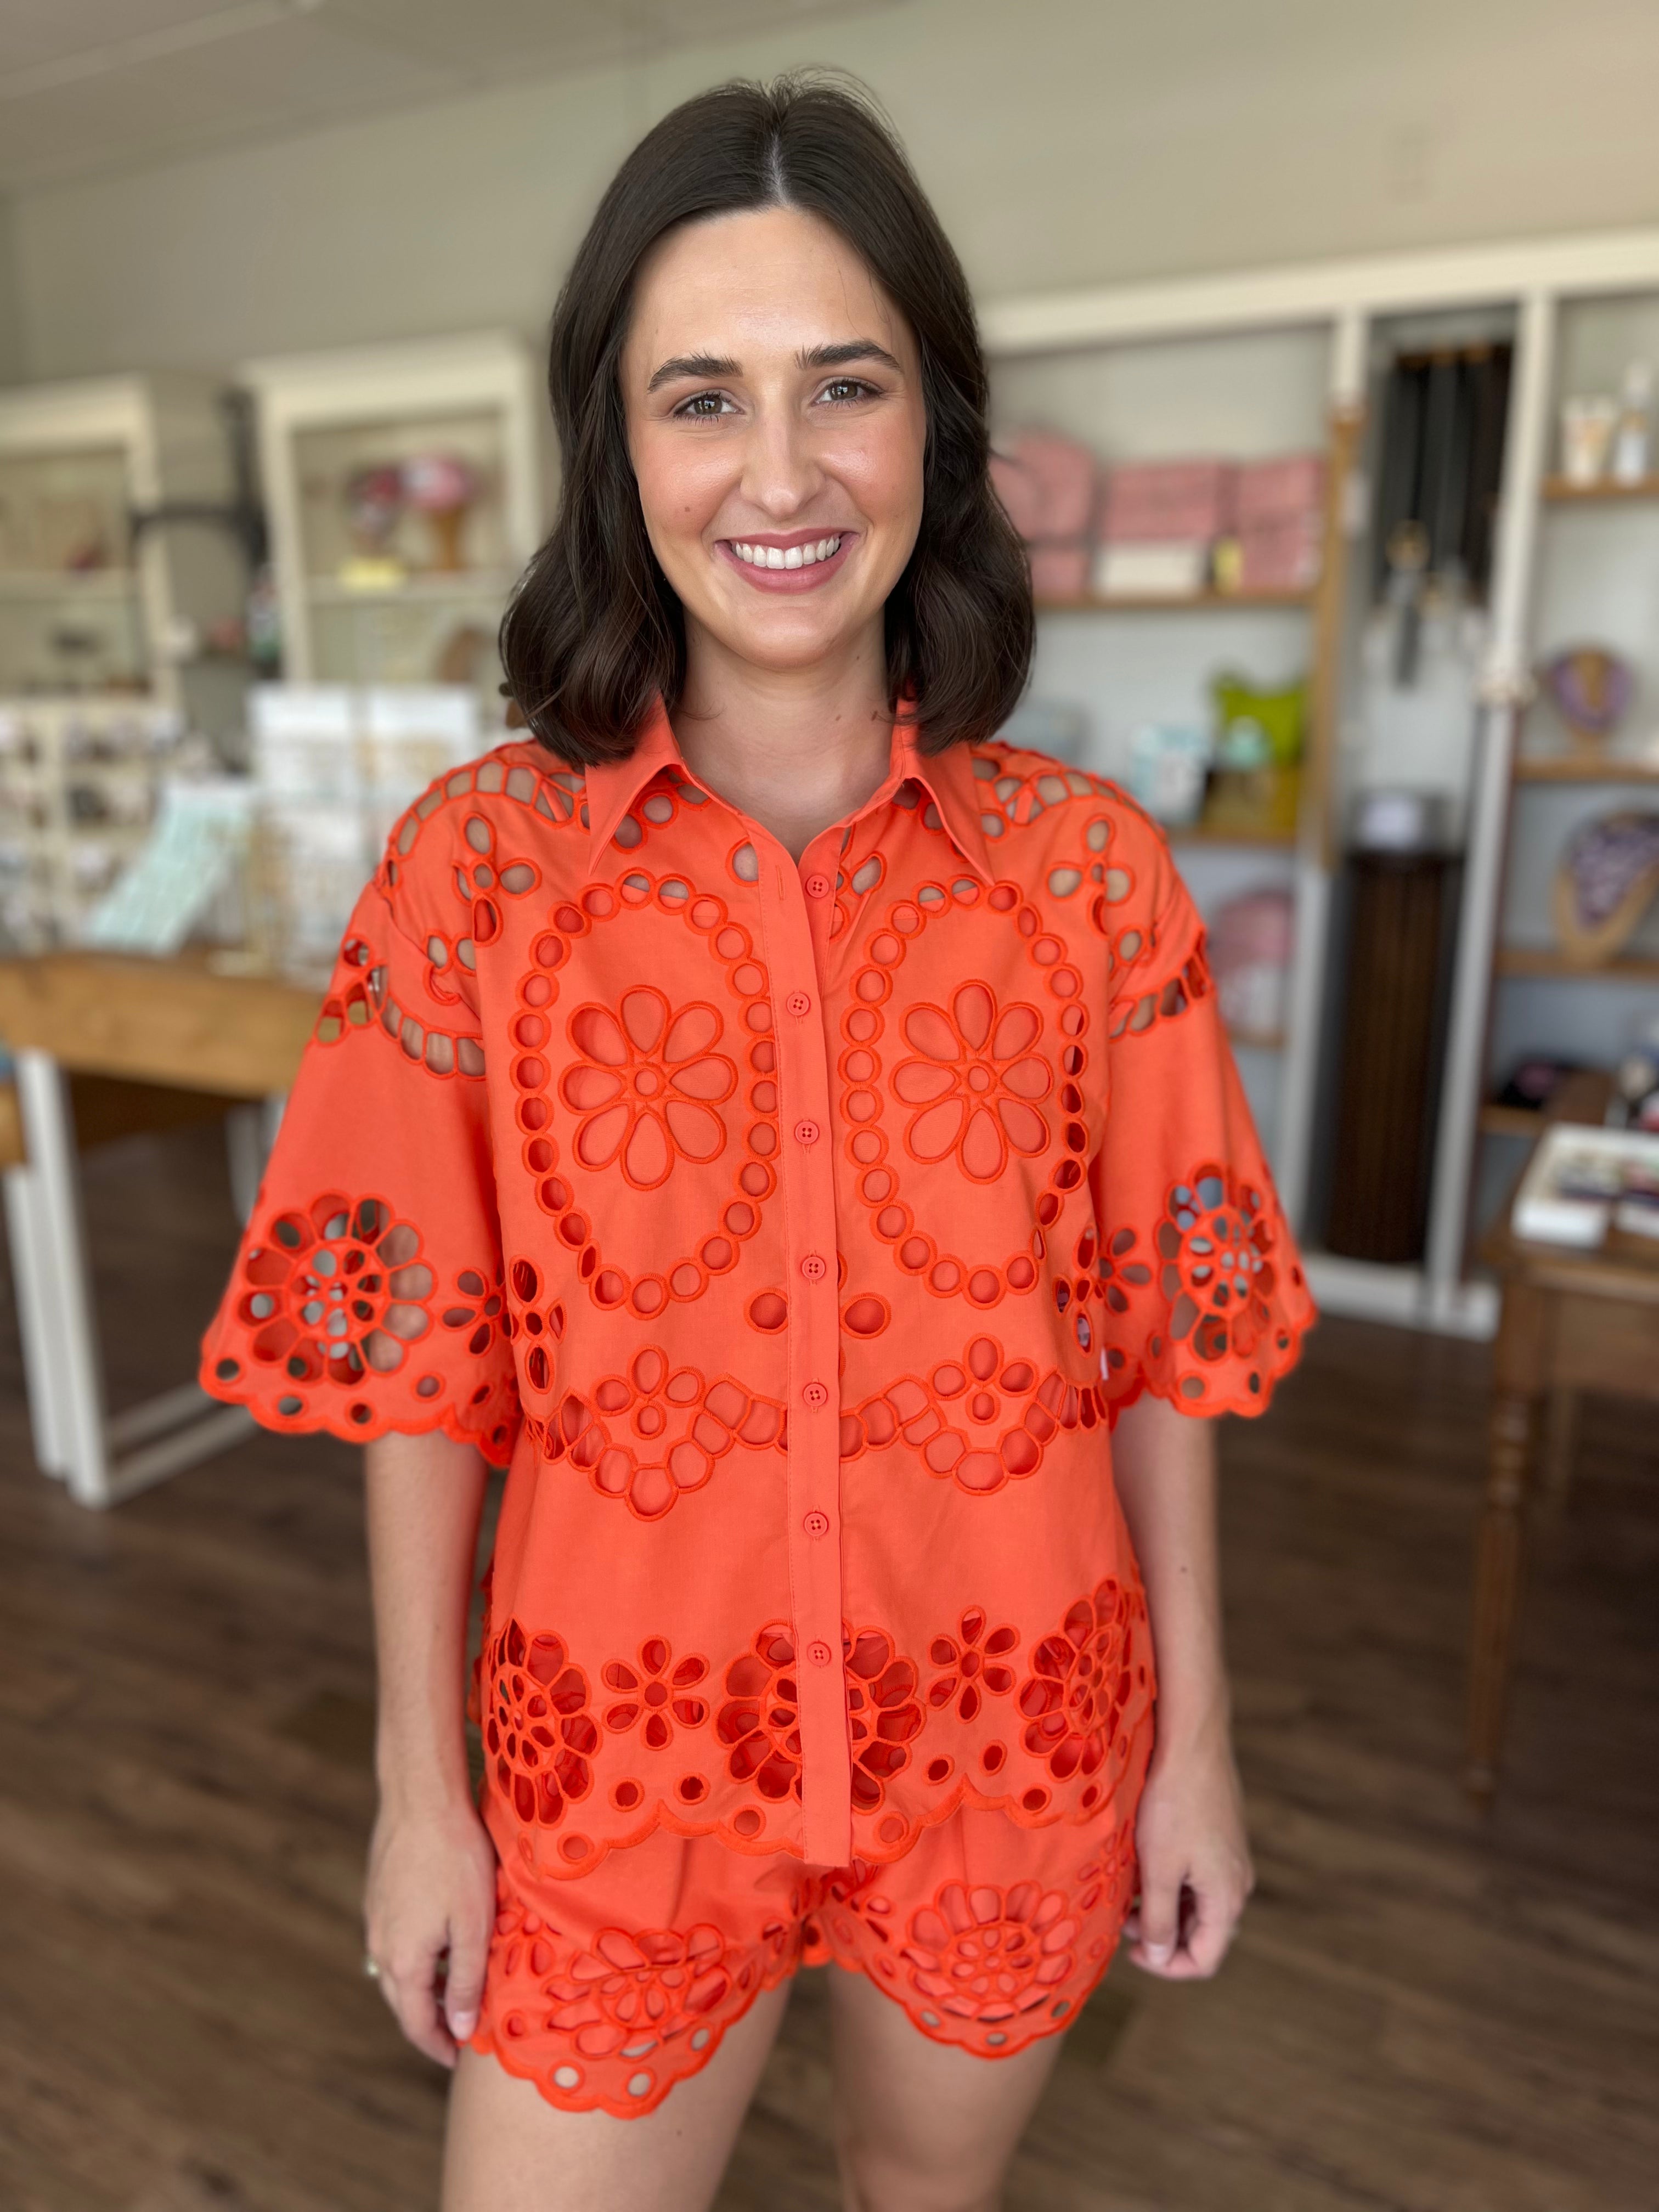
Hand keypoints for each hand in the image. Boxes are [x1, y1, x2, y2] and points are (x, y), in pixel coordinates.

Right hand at [364, 1788, 497, 2065]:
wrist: (420, 1799)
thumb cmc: (455, 1859)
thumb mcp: (473, 1924)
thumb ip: (466, 1980)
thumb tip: (461, 2029)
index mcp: (403, 1960)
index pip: (416, 2023)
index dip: (437, 2045)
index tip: (456, 2060)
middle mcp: (379, 1946)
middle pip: (402, 2001)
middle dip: (429, 2023)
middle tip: (458, 2034)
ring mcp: (375, 1920)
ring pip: (396, 1972)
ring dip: (422, 1990)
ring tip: (454, 1993)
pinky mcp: (378, 1897)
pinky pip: (394, 1943)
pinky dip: (416, 1960)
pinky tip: (439, 1946)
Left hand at [1124, 1723, 1253, 1979]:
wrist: (1192, 1742)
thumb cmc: (1173, 1805)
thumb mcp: (1159, 1868)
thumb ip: (1161, 1919)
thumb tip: (1161, 1956)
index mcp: (1227, 1898)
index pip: (1204, 1960)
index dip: (1166, 1966)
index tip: (1131, 1951)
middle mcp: (1237, 1883)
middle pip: (1203, 1934)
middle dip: (1163, 1936)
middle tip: (1124, 1920)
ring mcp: (1232, 1859)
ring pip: (1200, 1905)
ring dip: (1166, 1909)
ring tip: (1130, 1893)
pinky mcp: (1222, 1837)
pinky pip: (1200, 1878)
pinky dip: (1174, 1884)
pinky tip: (1147, 1867)